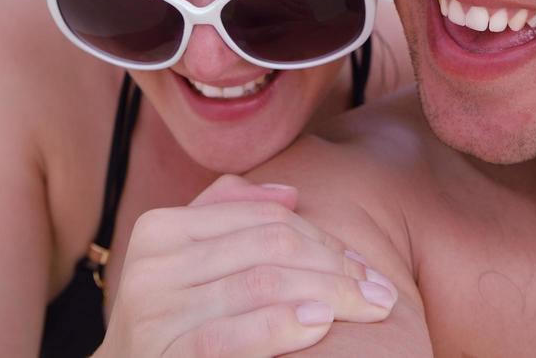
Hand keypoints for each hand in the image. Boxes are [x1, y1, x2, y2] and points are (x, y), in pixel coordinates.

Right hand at [95, 175, 397, 357]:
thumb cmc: (171, 321)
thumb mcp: (189, 264)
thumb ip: (229, 218)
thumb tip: (290, 193)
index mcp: (161, 228)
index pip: (262, 220)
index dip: (323, 238)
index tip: (365, 265)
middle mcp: (151, 265)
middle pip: (269, 248)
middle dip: (336, 267)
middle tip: (383, 291)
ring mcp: (153, 312)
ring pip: (260, 285)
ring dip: (327, 294)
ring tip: (369, 306)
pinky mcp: (162, 354)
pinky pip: (230, 335)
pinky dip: (281, 326)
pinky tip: (320, 325)